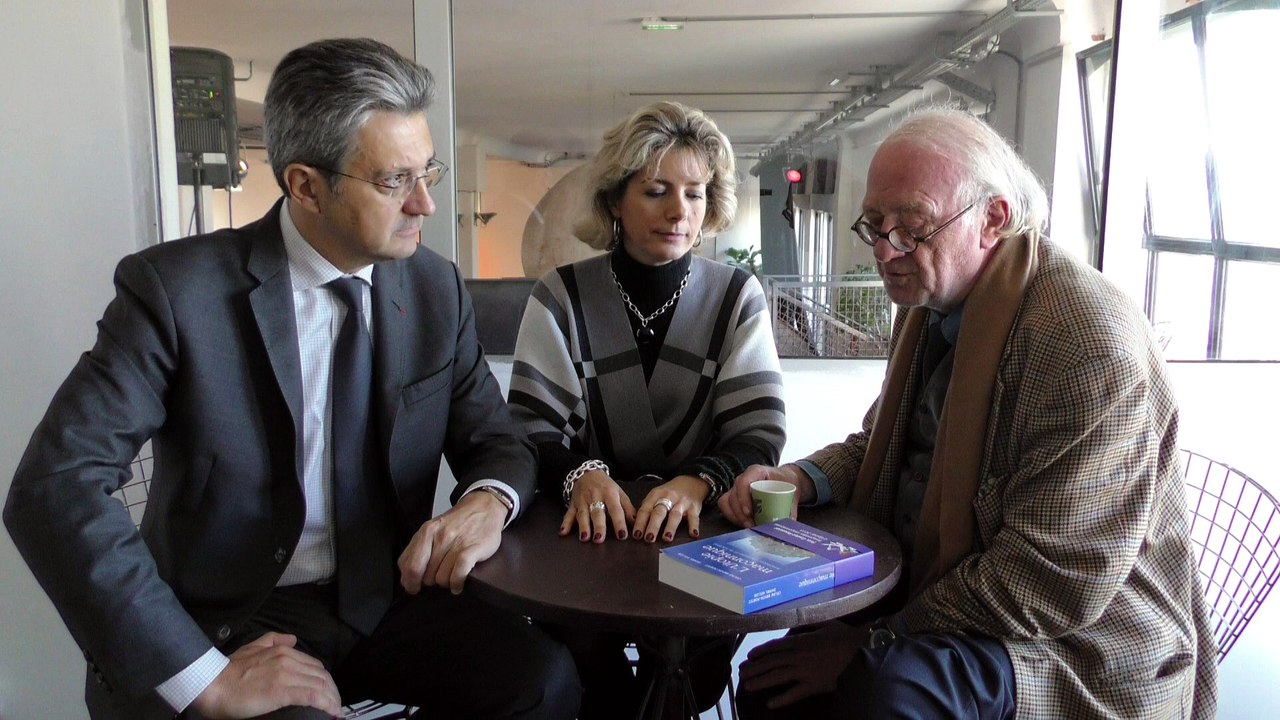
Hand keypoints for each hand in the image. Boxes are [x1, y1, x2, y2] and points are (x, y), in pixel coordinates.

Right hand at [190, 632, 341, 718]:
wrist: (212, 684)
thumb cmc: (229, 671)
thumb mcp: (252, 647)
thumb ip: (272, 640)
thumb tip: (292, 639)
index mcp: (282, 651)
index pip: (315, 666)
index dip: (325, 681)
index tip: (329, 693)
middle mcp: (288, 660)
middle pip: (322, 676)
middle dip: (332, 692)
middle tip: (335, 706)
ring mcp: (285, 675)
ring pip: (320, 686)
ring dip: (332, 700)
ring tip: (336, 712)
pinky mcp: (281, 691)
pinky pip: (312, 696)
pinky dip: (326, 704)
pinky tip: (331, 712)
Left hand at [398, 490, 503, 594]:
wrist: (484, 507)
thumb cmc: (458, 523)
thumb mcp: (433, 530)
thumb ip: (417, 551)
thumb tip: (407, 578)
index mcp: (427, 532)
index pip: (408, 565)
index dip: (410, 582)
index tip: (414, 587)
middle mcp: (440, 536)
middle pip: (426, 575)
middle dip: (431, 581)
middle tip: (438, 575)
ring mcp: (457, 543)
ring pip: (442, 578)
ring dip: (446, 583)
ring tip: (451, 576)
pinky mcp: (474, 549)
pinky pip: (458, 574)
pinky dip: (457, 584)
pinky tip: (458, 584)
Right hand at [562, 469, 634, 541]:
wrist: (587, 472)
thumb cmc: (606, 486)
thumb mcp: (619, 493)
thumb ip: (627, 508)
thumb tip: (636, 523)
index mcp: (610, 494)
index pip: (615, 510)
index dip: (619, 523)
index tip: (622, 535)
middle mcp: (595, 497)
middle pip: (597, 513)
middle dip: (598, 526)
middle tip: (600, 539)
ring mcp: (582, 501)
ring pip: (582, 514)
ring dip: (583, 526)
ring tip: (584, 538)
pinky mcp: (573, 504)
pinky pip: (568, 514)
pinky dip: (565, 523)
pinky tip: (563, 532)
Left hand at [633, 475, 709, 542]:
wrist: (690, 482)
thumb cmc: (669, 493)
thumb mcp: (656, 495)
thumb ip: (647, 508)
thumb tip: (634, 523)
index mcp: (656, 495)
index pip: (646, 509)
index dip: (640, 523)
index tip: (636, 535)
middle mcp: (668, 498)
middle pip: (659, 512)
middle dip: (653, 526)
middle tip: (648, 538)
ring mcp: (681, 502)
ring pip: (675, 515)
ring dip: (670, 527)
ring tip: (666, 538)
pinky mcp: (694, 507)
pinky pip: (694, 517)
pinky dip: (693, 526)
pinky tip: (693, 534)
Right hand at [718, 464, 809, 526]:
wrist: (784, 479)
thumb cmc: (785, 481)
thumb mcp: (790, 491)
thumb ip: (790, 507)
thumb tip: (789, 523)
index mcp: (756, 472)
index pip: (743, 482)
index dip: (743, 498)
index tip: (749, 512)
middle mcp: (743, 478)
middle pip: (733, 495)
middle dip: (740, 513)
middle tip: (751, 525)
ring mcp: (737, 488)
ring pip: (727, 501)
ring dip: (735, 516)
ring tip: (748, 526)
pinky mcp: (736, 497)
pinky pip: (726, 506)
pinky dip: (733, 517)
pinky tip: (743, 523)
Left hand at [739, 621, 866, 708]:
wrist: (859, 648)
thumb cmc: (842, 634)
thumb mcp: (822, 623)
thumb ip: (805, 623)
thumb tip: (795, 621)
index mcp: (799, 640)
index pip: (773, 647)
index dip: (759, 652)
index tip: (749, 657)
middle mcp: (798, 656)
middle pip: (771, 662)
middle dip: (754, 668)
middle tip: (741, 674)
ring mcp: (806, 671)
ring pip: (778, 677)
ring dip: (761, 681)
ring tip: (748, 686)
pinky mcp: (815, 685)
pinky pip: (795, 694)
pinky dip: (782, 699)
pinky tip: (770, 704)